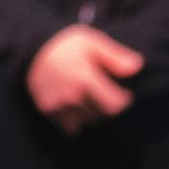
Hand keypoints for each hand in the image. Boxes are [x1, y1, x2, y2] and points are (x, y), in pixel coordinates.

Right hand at [26, 24, 142, 135]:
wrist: (30, 49)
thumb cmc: (66, 45)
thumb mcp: (92, 42)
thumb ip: (115, 56)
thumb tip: (137, 66)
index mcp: (85, 79)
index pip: (116, 106)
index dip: (123, 99)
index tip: (121, 91)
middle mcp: (72, 96)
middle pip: (102, 115)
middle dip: (106, 105)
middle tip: (101, 91)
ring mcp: (58, 105)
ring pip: (87, 122)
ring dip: (91, 113)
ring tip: (86, 96)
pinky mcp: (48, 110)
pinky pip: (70, 127)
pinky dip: (75, 120)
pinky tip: (73, 105)